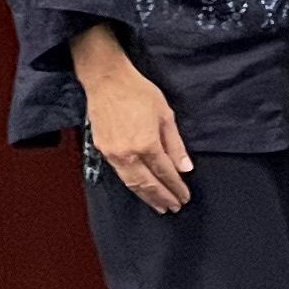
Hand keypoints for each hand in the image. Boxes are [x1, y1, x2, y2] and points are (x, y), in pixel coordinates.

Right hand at [71, 23, 192, 212]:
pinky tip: (140, 189)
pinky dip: (132, 185)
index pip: (165, 173)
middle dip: (162, 197)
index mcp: (146, 144)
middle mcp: (128, 153)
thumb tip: (185, 168)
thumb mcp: (166, 115)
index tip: (184, 196)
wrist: (107, 81)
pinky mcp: (103, 150)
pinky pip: (120, 174)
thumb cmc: (138, 92)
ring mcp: (113, 154)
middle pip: (148, 184)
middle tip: (174, 207)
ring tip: (159, 206)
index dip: (176, 187)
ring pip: (132, 183)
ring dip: (147, 197)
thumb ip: (175, 145)